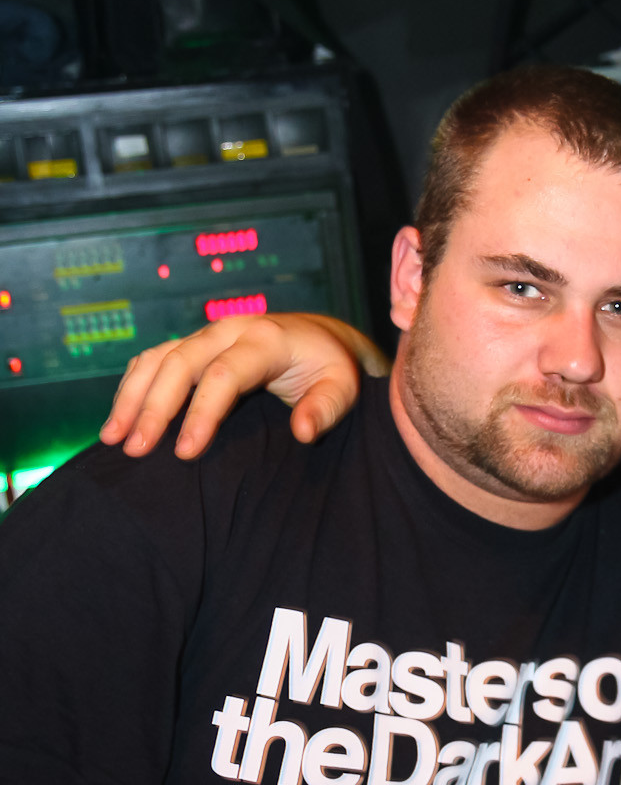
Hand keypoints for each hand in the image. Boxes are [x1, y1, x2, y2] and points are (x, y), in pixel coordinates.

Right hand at [100, 312, 382, 459]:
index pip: (223, 375)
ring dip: (131, 397)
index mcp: (265, 339)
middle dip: (153, 408)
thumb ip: (326, 408)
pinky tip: (120, 419)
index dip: (201, 414)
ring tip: (112, 438)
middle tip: (136, 451)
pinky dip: (133, 387)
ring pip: (157, 359)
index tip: (185, 453)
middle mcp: (229, 331)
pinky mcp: (194, 345)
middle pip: (179, 364)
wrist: (322, 338)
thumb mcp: (344, 387)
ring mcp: (207, 335)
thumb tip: (303, 432)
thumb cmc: (332, 368)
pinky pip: (154, 360)